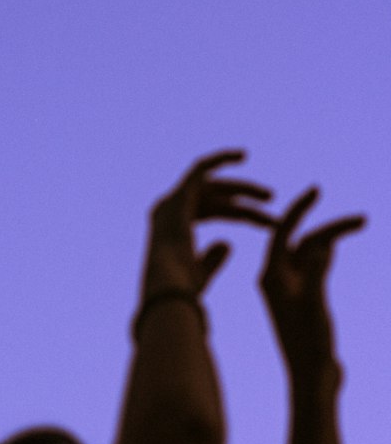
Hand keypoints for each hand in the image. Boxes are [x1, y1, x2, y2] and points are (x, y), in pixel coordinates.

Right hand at [142, 149, 274, 299]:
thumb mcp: (202, 273)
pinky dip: (220, 158)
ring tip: (269, 195)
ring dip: (242, 187)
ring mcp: (173, 202)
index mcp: (176, 231)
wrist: (170, 282)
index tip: (270, 222)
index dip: (243, 215)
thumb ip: (213, 259)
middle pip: (216, 197)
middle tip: (273, 199)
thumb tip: (228, 243)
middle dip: (246, 198)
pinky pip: (201, 168)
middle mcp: (172, 213)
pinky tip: (243, 155)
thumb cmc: (183, 288)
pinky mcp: (179, 193)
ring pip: (214, 185)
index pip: (215, 213)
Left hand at [259, 187, 365, 387]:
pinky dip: (327, 252)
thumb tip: (320, 246)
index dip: (298, 209)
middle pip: (300, 240)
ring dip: (332, 237)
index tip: (317, 189)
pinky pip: (313, 266)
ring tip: (362, 224)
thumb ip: (316, 272)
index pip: (281, 233)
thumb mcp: (314, 303)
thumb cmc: (310, 343)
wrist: (313, 376)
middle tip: (362, 220)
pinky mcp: (304, 300)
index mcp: (270, 279)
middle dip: (328, 227)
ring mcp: (290, 291)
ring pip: (310, 253)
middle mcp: (276, 282)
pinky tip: (339, 245)